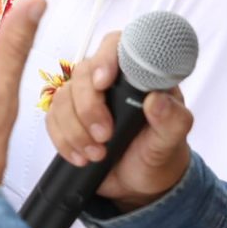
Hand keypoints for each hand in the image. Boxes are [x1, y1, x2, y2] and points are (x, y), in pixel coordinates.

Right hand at [43, 29, 195, 211]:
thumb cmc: (160, 152)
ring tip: (97, 154)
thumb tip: (156, 100)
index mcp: (137, 75)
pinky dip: (64, 141)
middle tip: (105, 135)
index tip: (102, 82)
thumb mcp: (173, 139)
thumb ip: (173, 120)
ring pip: (62, 98)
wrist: (141, 181)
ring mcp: (85, 98)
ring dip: (75, 130)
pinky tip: (82, 157)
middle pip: (82, 73)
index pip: (116, 46)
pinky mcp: (68, 117)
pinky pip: (52, 119)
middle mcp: (109, 81)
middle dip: (88, 107)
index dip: (104, 58)